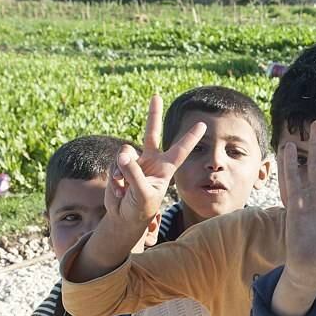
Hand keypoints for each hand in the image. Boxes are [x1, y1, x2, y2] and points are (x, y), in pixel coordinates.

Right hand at [107, 94, 205, 229]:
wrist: (124, 218)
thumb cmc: (140, 209)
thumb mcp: (142, 194)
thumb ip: (133, 173)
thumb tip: (123, 153)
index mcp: (165, 168)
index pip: (180, 150)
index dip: (190, 137)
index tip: (203, 124)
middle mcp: (151, 161)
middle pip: (152, 133)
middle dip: (153, 114)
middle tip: (156, 96)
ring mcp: (135, 162)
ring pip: (125, 153)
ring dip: (122, 171)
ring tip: (124, 188)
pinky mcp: (119, 166)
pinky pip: (113, 164)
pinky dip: (113, 178)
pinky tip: (118, 190)